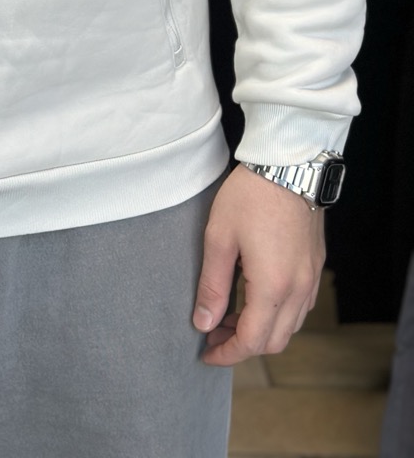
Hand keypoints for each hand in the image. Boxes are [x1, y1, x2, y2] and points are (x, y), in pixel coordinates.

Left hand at [193, 164, 325, 365]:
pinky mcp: (315, 266)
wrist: (289, 165)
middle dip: (241, 345)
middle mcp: (298, 290)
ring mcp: (311, 278)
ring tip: (229, 314)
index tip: (206, 353)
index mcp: (272, 287)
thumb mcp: (219, 238)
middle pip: (274, 341)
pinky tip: (254, 296)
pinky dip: (278, 314)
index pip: (251, 340)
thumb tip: (203, 322)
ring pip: (290, 326)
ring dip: (261, 330)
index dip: (226, 353)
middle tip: (212, 332)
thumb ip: (212, 285)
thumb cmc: (250, 197)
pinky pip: (300, 306)